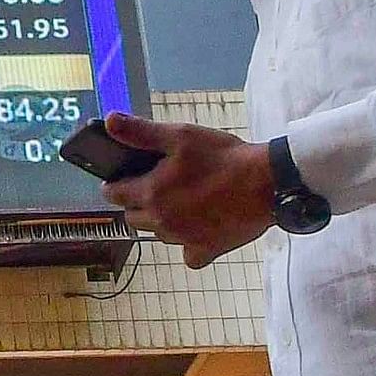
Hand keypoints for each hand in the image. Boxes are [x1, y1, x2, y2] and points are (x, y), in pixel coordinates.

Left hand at [89, 111, 279, 268]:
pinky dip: (188, 244)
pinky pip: (187, 253)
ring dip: (160, 221)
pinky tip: (197, 227)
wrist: (266, 184)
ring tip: (177, 201)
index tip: (121, 178)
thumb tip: (109, 122)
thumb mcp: (180, 136)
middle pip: (132, 217)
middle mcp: (162, 222)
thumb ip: (141, 132)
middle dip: (135, 203)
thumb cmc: (223, 157)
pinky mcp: (208, 250)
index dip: (114, 184)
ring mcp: (184, 239)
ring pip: (158, 234)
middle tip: (153, 186)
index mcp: (151, 193)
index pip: (114, 194)